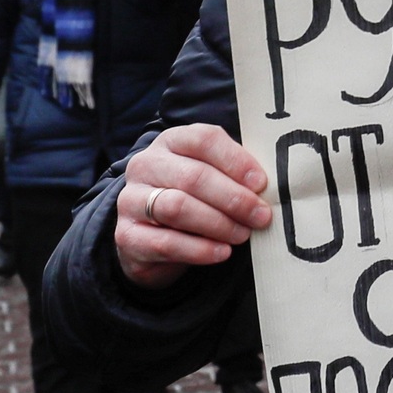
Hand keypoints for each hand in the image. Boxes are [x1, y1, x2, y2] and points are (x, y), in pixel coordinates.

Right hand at [114, 124, 270, 288]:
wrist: (151, 240)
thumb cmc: (192, 199)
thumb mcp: (211, 177)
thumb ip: (233, 173)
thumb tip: (265, 186)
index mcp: (170, 141)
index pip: (203, 140)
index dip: (235, 161)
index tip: (261, 183)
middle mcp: (145, 165)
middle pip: (193, 176)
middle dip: (234, 198)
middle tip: (260, 216)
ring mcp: (130, 200)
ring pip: (178, 208)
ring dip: (218, 223)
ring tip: (243, 234)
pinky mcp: (126, 236)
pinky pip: (166, 242)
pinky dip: (200, 249)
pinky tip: (222, 253)